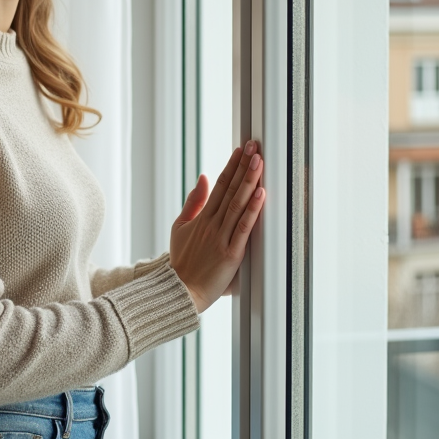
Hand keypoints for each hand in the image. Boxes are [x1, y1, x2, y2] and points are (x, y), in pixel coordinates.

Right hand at [169, 140, 265, 312]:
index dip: (231, 166)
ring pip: (238, 204)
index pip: (220, 185)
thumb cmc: (181, 262)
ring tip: (259, 161)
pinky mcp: (231, 253)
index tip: (242, 150)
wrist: (178, 291)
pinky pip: (243, 228)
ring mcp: (221, 237)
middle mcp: (212, 224)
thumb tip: (203, 177)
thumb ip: (193, 202)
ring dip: (249, 181)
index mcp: (202, 217)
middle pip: (231, 189)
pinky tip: (260, 194)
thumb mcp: (180, 227)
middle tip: (255, 147)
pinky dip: (252, 210)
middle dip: (243, 166)